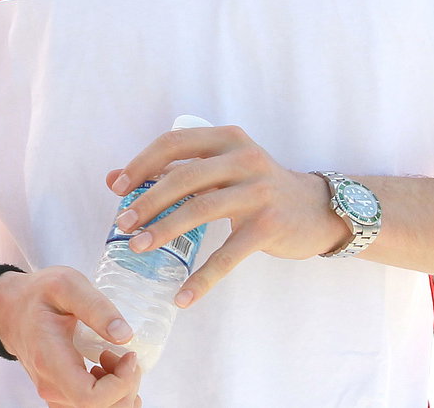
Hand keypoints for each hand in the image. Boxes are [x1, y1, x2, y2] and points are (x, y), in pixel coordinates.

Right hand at [0, 268, 142, 407]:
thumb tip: (125, 335)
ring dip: (119, 390)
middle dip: (126, 386)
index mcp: (51, 361)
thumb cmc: (37, 295)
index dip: (120, 384)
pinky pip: (91, 407)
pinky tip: (106, 370)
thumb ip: (96, 306)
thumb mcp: (66, 285)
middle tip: (125, 355)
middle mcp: (51, 386)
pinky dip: (109, 394)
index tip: (129, 355)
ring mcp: (54, 395)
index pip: (91, 399)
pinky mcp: (60, 396)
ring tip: (114, 359)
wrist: (10, 309)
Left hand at [107, 124, 348, 307]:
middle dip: (147, 201)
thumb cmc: (257, 186)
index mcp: (227, 139)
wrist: (319, 209)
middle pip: (183, 177)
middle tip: (123, 225)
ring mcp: (259, 192)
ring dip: (164, 231)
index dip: (141, 164)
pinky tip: (183, 295)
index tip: (117, 187)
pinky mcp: (269, 226)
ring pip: (200, 209)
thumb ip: (174, 170)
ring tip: (138, 248)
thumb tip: (114, 179)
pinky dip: (203, 278)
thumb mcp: (222, 168)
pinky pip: (228, 255)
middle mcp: (243, 159)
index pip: (174, 143)